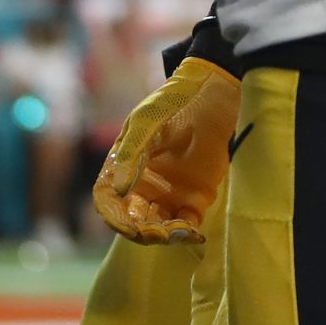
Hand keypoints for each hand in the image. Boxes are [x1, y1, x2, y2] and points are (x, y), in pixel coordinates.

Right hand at [91, 56, 240, 244]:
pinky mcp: (195, 195)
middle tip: (161, 232)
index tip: (131, 226)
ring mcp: (169, 191)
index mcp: (123, 166)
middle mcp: (143, 184)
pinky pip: (186, 222)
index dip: (116, 218)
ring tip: (181, 231)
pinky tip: (195, 232)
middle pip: (133, 221)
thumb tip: (120, 191)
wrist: (216, 88)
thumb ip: (132, 153)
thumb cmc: (174, 98)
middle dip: (143, 231)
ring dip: (165, 236)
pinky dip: (187, 232)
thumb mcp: (147, 120)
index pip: (109, 201)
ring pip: (158, 226)